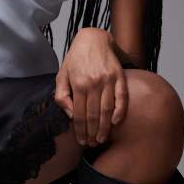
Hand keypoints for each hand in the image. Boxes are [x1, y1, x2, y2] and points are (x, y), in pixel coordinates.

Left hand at [54, 28, 128, 146]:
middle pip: (93, 115)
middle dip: (92, 133)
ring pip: (107, 109)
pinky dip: (120, 111)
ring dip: (105, 127)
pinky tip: (115, 122)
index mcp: (78, 84)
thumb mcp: (62, 75)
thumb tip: (71, 114)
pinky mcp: (119, 76)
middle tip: (92, 144)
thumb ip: (62, 96)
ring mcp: (108, 79)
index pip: (79, 114)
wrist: (93, 39)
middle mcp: (93, 82)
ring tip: (102, 138)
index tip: (82, 141)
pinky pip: (122, 97)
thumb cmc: (75, 59)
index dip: (80, 131)